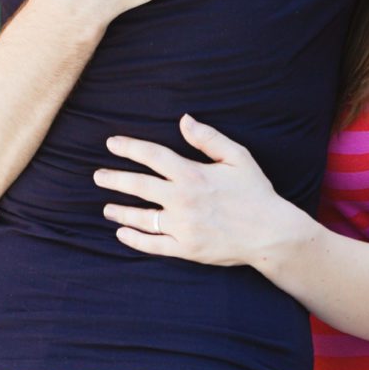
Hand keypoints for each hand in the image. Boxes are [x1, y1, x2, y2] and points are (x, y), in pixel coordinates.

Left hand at [96, 115, 306, 266]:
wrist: (271, 234)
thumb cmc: (255, 192)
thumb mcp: (238, 157)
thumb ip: (208, 138)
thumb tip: (183, 119)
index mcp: (192, 175)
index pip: (152, 156)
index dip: (129, 148)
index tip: (112, 144)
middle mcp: (182, 200)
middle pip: (139, 186)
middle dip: (114, 179)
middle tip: (97, 176)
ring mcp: (182, 226)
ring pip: (141, 217)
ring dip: (120, 211)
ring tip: (106, 207)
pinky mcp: (185, 249)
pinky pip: (153, 245)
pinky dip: (134, 239)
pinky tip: (122, 233)